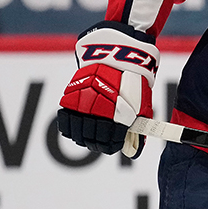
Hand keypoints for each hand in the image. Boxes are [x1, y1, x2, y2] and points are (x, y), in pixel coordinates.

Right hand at [57, 22, 158, 157]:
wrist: (117, 55)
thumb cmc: (133, 83)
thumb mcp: (142, 105)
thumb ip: (137, 129)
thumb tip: (133, 152)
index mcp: (119, 117)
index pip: (110, 143)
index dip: (110, 147)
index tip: (111, 145)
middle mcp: (99, 113)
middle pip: (92, 140)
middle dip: (96, 143)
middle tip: (98, 141)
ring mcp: (83, 105)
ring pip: (77, 132)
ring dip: (82, 137)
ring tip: (86, 136)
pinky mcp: (71, 96)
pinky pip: (65, 119)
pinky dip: (69, 127)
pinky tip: (74, 128)